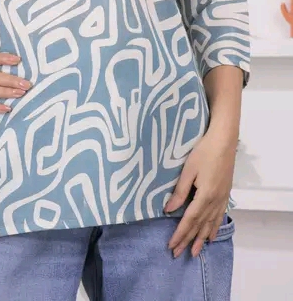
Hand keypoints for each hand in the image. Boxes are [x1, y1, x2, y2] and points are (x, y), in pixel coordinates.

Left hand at [164, 128, 237, 258]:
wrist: (224, 141)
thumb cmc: (203, 152)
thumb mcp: (188, 170)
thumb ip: (179, 192)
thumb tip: (169, 210)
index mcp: (205, 196)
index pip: (189, 220)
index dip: (180, 234)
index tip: (171, 246)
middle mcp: (215, 202)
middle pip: (200, 226)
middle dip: (188, 240)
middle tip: (178, 254)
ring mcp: (222, 199)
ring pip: (210, 224)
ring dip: (202, 239)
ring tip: (195, 252)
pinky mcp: (225, 194)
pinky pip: (219, 217)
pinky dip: (214, 228)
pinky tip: (211, 235)